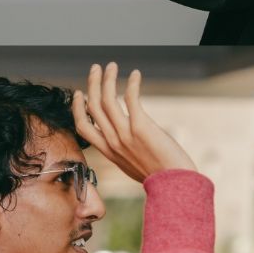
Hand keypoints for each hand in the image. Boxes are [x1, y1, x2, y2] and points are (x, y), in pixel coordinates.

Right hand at [72, 62, 195, 183]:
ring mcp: (125, 135)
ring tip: (112, 66)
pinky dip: (132, 84)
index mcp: (108, 151)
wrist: (175, 187)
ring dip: (108, 79)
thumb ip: (123, 150)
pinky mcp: (141, 128)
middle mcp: (113, 142)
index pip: (82, 127)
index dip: (78, 108)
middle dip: (92, 84)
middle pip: (93, 107)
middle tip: (96, 68)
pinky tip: (136, 74)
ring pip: (107, 100)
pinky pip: (131, 99)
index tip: (80, 93)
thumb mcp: (131, 165)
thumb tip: (124, 138)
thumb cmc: (159, 177)